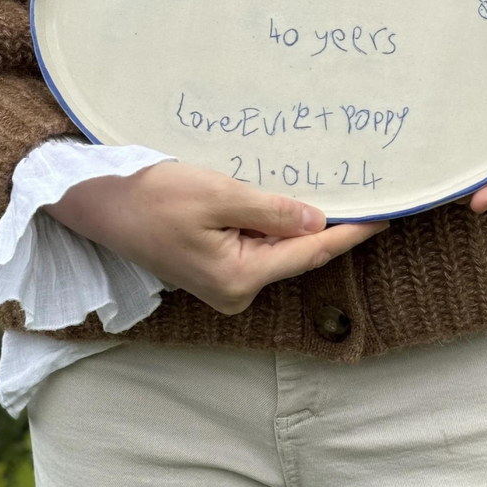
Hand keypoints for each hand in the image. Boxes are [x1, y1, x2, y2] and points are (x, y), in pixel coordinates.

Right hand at [42, 160, 388, 314]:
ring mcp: (224, 283)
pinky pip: (257, 247)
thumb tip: (320, 223)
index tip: (384, 219)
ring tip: (332, 195)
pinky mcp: (214, 269)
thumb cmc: (154, 197)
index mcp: (239, 278)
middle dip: (328, 228)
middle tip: (363, 198)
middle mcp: (235, 290)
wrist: (102, 204)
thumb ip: (273, 211)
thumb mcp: (218, 195)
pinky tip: (289, 205)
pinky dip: (275, 227)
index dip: (350, 234)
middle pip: (295, 256)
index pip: (309, 254)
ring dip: (299, 225)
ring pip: (277, 251)